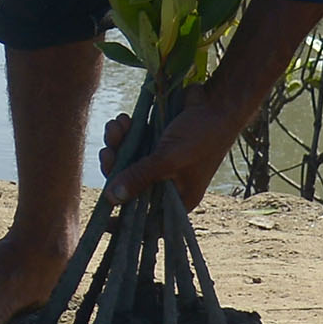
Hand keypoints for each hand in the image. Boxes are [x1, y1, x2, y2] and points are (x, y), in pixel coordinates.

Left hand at [105, 77, 257, 206]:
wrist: (218, 100)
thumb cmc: (202, 135)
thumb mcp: (169, 159)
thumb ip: (140, 178)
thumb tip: (110, 199)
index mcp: (178, 198)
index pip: (149, 221)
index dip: (126, 223)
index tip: (104, 221)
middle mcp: (167, 183)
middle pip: (130, 188)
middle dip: (115, 170)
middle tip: (107, 153)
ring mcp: (159, 162)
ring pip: (126, 162)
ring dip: (115, 145)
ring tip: (115, 127)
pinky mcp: (154, 141)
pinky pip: (130, 143)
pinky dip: (122, 133)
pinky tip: (122, 120)